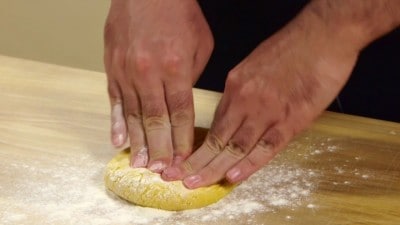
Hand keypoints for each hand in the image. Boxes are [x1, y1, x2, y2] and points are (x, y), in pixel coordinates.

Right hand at [104, 0, 212, 171]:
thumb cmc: (179, 14)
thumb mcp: (201, 45)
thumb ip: (192, 78)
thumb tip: (181, 104)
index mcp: (176, 67)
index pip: (180, 113)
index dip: (181, 140)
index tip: (183, 160)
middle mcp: (149, 73)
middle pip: (156, 120)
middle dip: (161, 149)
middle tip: (161, 172)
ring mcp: (127, 71)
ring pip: (133, 115)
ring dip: (138, 143)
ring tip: (141, 165)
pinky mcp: (112, 68)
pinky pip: (114, 101)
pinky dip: (116, 123)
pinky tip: (118, 141)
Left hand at [162, 4, 361, 187]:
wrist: (322, 35)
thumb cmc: (292, 46)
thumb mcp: (256, 64)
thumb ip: (245, 90)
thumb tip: (238, 113)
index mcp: (236, 85)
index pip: (214, 124)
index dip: (200, 146)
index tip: (187, 159)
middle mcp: (246, 100)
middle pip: (217, 138)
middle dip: (196, 161)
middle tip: (176, 177)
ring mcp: (267, 111)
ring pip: (236, 146)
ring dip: (214, 167)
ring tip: (195, 183)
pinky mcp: (291, 119)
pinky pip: (266, 146)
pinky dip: (249, 164)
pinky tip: (233, 177)